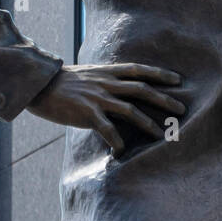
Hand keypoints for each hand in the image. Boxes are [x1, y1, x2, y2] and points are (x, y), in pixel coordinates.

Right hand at [27, 63, 184, 154]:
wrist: (40, 85)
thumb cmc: (65, 82)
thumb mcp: (90, 74)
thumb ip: (107, 80)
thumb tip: (124, 88)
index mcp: (107, 72)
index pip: (139, 70)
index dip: (160, 73)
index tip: (178, 80)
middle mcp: (106, 83)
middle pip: (141, 89)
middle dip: (164, 99)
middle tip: (181, 109)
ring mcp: (97, 97)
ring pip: (129, 109)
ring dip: (148, 123)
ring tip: (161, 135)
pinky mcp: (86, 113)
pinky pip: (107, 129)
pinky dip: (116, 140)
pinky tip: (121, 150)